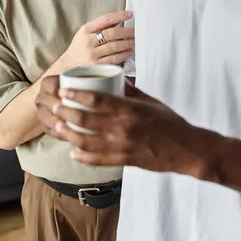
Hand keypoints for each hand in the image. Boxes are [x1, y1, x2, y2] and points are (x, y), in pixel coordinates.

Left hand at [44, 83, 215, 178]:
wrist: (185, 149)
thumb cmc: (169, 122)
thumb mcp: (150, 101)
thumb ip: (129, 91)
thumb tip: (113, 79)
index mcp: (130, 110)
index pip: (97, 100)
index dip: (77, 95)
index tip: (64, 90)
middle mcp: (123, 128)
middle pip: (85, 120)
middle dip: (66, 112)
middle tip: (55, 106)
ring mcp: (121, 147)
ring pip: (86, 141)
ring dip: (68, 133)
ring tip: (59, 126)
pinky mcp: (123, 161)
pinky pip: (97, 160)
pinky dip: (82, 155)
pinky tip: (74, 150)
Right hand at [59, 10, 133, 70]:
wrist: (68, 66)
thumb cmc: (80, 47)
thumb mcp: (85, 32)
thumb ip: (101, 26)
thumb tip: (119, 19)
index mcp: (86, 30)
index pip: (105, 19)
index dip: (119, 15)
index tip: (130, 14)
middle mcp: (88, 41)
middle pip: (112, 33)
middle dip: (127, 31)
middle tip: (135, 31)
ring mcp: (92, 54)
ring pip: (115, 46)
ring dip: (127, 43)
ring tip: (134, 41)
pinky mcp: (97, 66)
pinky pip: (114, 59)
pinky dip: (124, 54)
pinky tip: (129, 52)